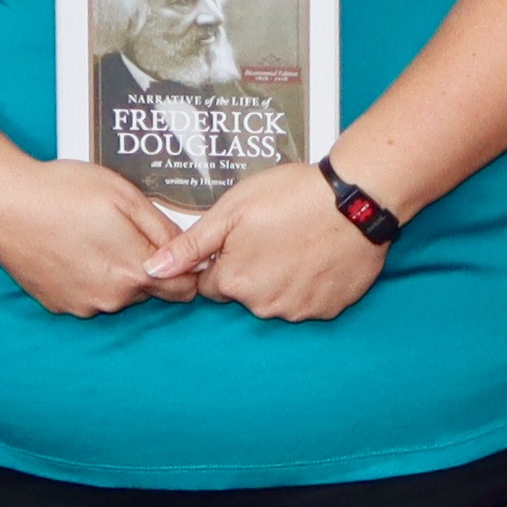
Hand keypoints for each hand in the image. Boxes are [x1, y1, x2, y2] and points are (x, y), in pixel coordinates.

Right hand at [0, 153, 190, 315]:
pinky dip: (88, 277)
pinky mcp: (59, 304)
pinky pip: (88, 295)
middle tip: (125, 232)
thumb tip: (188, 249)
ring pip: (118, 294)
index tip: (176, 247)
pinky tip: (72, 248)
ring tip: (93, 236)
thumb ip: (162, 229)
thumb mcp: (126, 196)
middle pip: (151, 291)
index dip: (187, 268)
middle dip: (148, 267)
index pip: (185, 290)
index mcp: (136, 271)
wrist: (3, 205)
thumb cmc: (65, 192)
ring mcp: (83, 305)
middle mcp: (113, 298)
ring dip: (117, 272)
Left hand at [139, 159, 389, 324]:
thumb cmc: (289, 196)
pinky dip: (312, 283)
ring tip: (300, 241)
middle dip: (253, 269)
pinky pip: (310, 301)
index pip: (211, 283)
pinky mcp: (329, 308)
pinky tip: (320, 255)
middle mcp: (263, 306)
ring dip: (282, 278)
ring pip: (277, 298)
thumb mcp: (230, 211)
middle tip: (274, 234)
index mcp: (233, 281)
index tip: (243, 237)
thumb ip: (190, 246)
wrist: (355, 199)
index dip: (223, 258)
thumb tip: (152, 271)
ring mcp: (299, 310)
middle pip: (245, 293)